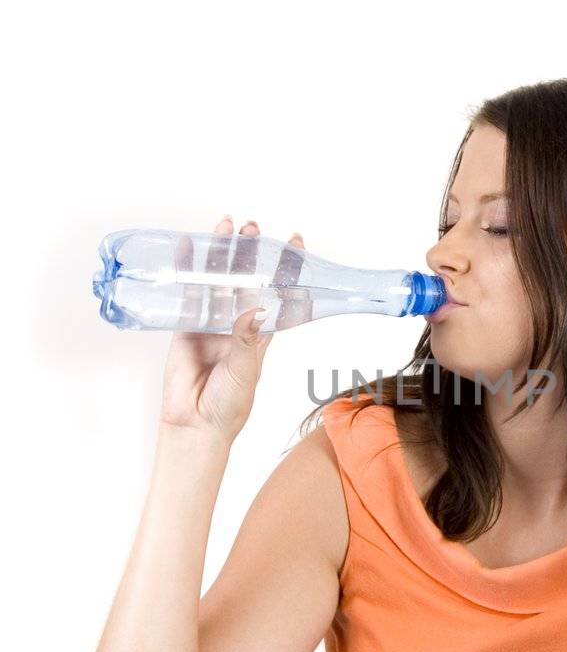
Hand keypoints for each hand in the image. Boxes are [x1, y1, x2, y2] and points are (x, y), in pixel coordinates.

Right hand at [159, 216, 305, 442]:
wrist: (196, 425)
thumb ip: (246, 340)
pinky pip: (188, 293)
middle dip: (249, 253)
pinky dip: (187, 270)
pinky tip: (187, 247)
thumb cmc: (229, 404)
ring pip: (217, 280)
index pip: (278, 292)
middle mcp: (238, 323)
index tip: (295, 241)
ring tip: (226, 226)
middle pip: (245, 279)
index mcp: (261, 333)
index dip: (286, 268)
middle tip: (252, 228)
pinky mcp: (186, 326)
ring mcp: (211, 322)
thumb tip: (253, 309)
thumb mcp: (245, 370)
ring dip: (221, 254)